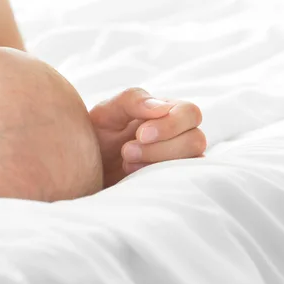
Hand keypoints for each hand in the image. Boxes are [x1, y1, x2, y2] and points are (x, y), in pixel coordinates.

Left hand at [89, 88, 205, 187]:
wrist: (87, 165)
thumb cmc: (99, 133)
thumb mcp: (108, 112)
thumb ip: (133, 101)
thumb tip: (163, 106)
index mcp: (168, 111)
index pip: (190, 113)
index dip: (170, 125)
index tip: (140, 135)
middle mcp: (180, 135)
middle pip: (195, 140)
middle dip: (161, 148)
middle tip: (127, 152)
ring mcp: (179, 160)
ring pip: (192, 162)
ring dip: (159, 164)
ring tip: (127, 164)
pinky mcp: (173, 181)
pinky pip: (183, 182)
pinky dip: (161, 180)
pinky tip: (135, 177)